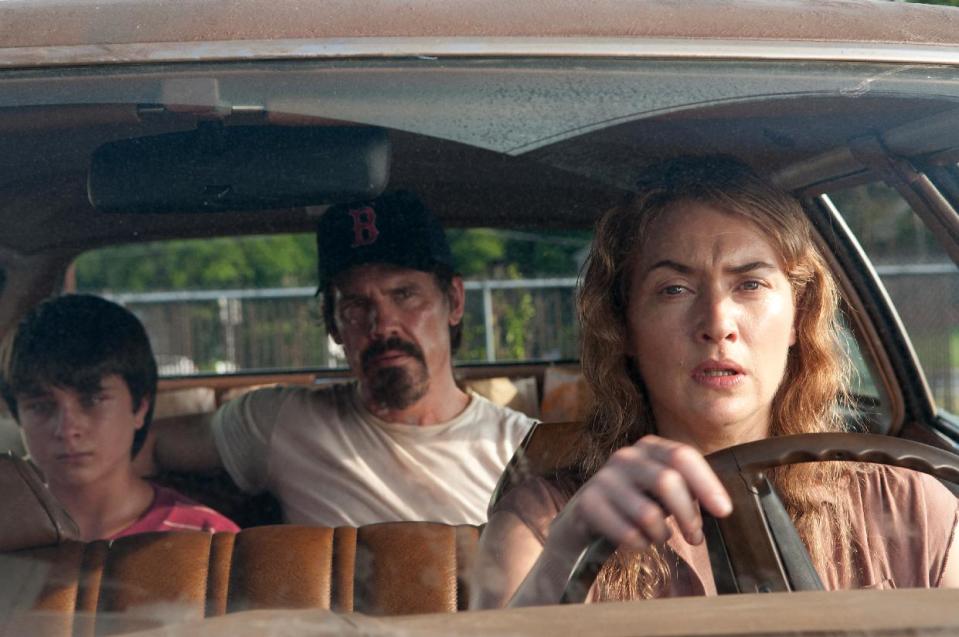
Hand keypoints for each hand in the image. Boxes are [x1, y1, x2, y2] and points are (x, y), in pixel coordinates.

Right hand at [550, 435, 732, 552]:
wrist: (586, 516)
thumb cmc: (635, 501)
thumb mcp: (662, 489)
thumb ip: (688, 490)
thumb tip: (720, 507)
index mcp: (649, 447)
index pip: (683, 456)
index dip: (706, 484)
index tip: (724, 511)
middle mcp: (625, 457)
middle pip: (667, 481)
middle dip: (688, 515)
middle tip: (696, 536)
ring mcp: (604, 478)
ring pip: (648, 513)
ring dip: (662, 534)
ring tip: (660, 537)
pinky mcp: (588, 503)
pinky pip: (627, 533)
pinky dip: (640, 544)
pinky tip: (639, 541)